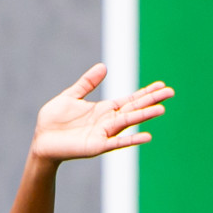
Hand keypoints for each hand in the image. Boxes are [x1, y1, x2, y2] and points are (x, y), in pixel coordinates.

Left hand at [31, 63, 174, 163]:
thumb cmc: (53, 121)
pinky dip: (131, 139)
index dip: (145, 92)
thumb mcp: (70, 97)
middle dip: (151, 100)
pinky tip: (147, 136)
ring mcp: (104, 134)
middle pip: (133, 108)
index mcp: (103, 110)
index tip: (161, 85)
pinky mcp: (96, 146)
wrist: (41, 141)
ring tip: (162, 109)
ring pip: (128, 123)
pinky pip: (117, 142)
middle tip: (171, 92)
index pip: (129, 99)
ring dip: (144, 116)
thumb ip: (87, 83)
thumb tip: (104, 66)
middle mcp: (107, 122)